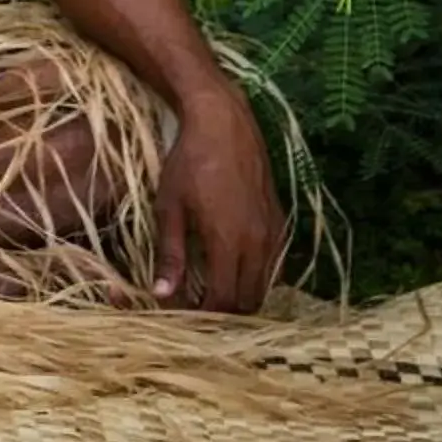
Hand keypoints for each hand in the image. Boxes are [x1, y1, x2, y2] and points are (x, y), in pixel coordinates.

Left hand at [151, 85, 285, 314]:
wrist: (224, 125)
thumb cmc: (187, 163)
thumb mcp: (169, 208)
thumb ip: (169, 254)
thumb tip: (162, 295)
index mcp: (229, 241)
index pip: (224, 300)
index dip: (203, 315)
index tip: (182, 314)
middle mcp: (259, 242)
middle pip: (249, 301)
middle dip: (223, 313)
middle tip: (196, 307)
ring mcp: (274, 233)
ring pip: (264, 286)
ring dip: (240, 296)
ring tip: (211, 291)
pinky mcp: (280, 222)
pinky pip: (273, 265)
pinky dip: (254, 277)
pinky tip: (231, 268)